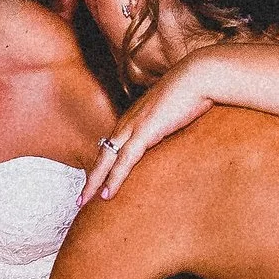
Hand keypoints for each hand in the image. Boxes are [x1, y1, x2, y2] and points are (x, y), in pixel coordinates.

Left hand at [80, 52, 218, 203]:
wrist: (199, 76)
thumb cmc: (192, 92)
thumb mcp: (175, 113)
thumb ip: (167, 126)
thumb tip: (171, 136)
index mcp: (134, 118)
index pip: (111, 146)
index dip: (103, 166)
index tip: (96, 181)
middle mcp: (128, 122)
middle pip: (102, 155)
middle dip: (90, 178)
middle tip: (79, 199)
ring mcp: (133, 126)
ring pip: (106, 160)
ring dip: (94, 182)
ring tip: (84, 202)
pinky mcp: (144, 132)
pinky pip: (124, 161)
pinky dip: (114, 178)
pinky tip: (107, 193)